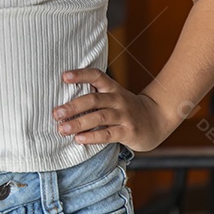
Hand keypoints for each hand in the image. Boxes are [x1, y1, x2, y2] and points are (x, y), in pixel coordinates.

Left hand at [52, 68, 170, 151]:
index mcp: (112, 88)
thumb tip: (64, 103)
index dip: (81, 74)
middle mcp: (118, 99)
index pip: (96, 75)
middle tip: (56, 113)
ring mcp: (124, 115)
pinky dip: (93, 136)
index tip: (64, 76)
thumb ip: (96, 97)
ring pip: (99, 117)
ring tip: (62, 129)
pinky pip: (109, 134)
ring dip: (79, 123)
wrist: (158, 118)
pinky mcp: (129, 131)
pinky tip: (79, 139)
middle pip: (93, 99)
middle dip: (73, 106)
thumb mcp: (115, 96)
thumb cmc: (127, 109)